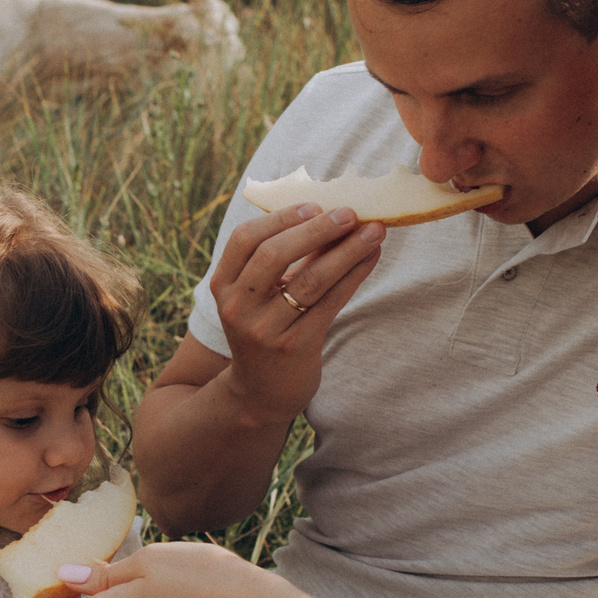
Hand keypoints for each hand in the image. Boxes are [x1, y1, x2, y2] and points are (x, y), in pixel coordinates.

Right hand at [209, 204, 384, 422]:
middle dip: (316, 229)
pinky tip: (371, 257)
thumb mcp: (258, 295)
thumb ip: (283, 258)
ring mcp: (264, 329)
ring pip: (309, 279)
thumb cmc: (265, 329)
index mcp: (224, 285)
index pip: (245, 239)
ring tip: (374, 230)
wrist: (262, 392)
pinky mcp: (295, 347)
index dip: (280, 218)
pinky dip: (353, 275)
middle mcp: (238, 307)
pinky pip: (330, 303)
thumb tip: (328, 213)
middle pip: (274, 254)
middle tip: (350, 212)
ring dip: (345, 250)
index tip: (314, 206)